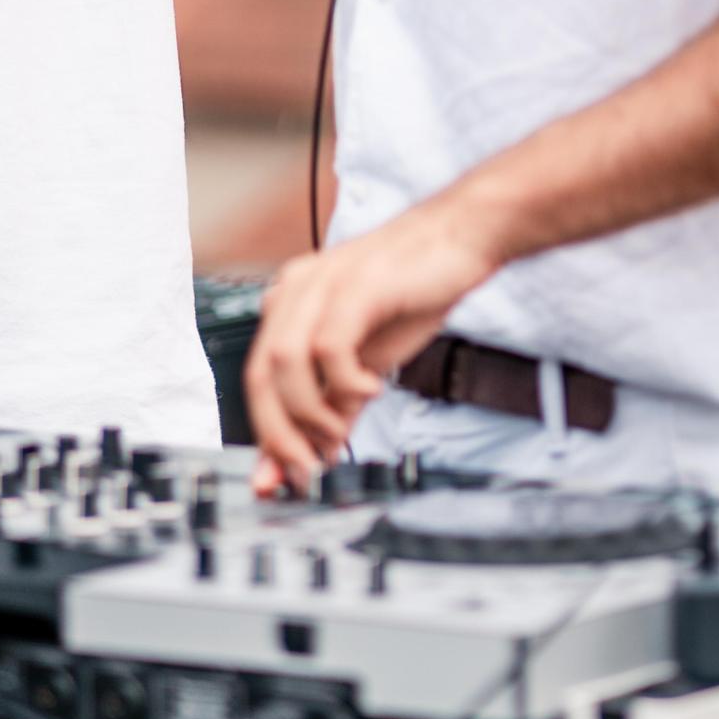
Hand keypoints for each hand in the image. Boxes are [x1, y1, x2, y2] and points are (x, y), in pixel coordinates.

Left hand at [245, 199, 503, 494]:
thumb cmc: (413, 294)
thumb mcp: (367, 362)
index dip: (267, 434)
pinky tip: (372, 389)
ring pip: (285, 360)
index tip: (282, 478)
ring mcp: (322, 284)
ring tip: (340, 432)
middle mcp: (296, 290)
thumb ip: (335, 407)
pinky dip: (345, 381)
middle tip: (307, 468)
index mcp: (290, 304)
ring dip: (308, 411)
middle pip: (261, 374)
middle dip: (279, 433)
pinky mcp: (355, 285)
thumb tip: (312, 458)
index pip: (258, 379)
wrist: (460, 240)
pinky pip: (329, 345)